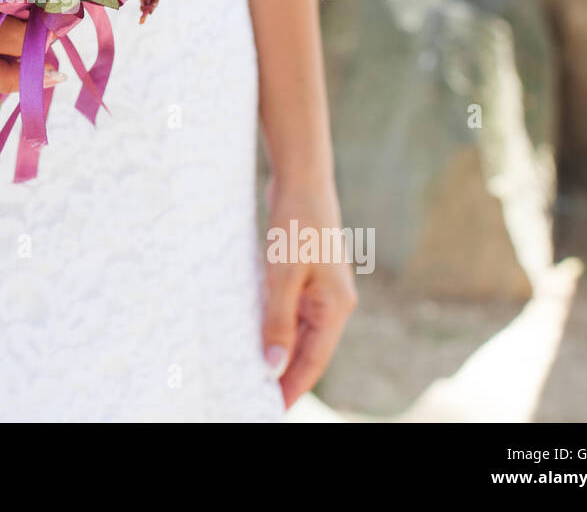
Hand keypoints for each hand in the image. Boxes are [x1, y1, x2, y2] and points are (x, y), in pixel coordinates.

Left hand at [260, 175, 357, 407]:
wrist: (301, 178)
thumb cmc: (297, 223)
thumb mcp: (283, 274)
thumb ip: (278, 320)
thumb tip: (274, 365)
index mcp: (335, 306)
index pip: (314, 360)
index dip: (294, 386)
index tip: (273, 408)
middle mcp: (332, 302)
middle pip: (308, 350)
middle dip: (285, 374)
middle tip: (254, 395)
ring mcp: (318, 289)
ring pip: (298, 332)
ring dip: (278, 351)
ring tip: (251, 374)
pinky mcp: (303, 276)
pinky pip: (288, 312)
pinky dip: (274, 326)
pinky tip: (254, 336)